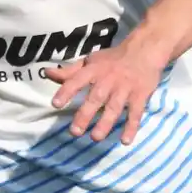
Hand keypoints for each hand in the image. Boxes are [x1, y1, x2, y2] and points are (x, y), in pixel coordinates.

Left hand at [46, 41, 165, 144]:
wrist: (144, 51)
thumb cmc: (112, 59)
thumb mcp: (90, 61)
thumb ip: (69, 72)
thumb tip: (47, 73)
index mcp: (94, 70)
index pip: (77, 80)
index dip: (66, 91)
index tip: (55, 104)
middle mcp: (108, 79)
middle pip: (95, 98)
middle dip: (85, 114)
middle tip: (75, 131)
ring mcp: (125, 88)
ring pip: (114, 108)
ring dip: (105, 123)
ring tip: (95, 138)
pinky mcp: (140, 96)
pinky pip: (136, 113)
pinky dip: (132, 127)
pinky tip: (125, 141)